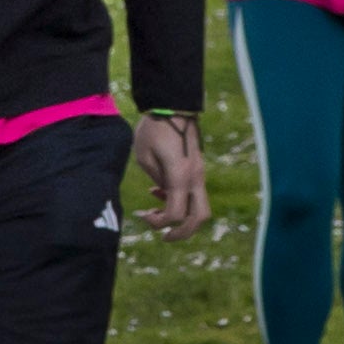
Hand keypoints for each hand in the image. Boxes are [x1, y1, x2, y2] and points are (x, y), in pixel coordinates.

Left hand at [130, 111, 211, 234]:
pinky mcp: (197, 169)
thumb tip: (162, 196)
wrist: (173, 107)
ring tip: (157, 214)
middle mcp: (195, 178)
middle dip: (182, 232)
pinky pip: (195, 194)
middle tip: (162, 236)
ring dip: (183, 217)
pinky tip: (159, 193)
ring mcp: (199, 174)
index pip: (176, 214)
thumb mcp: (144, 157)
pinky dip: (181, 201)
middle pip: (199, 218)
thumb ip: (156, 180)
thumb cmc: (154, 130)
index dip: (159, 223)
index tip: (143, 216)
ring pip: (201, 208)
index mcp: (181, 177)